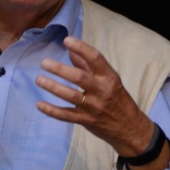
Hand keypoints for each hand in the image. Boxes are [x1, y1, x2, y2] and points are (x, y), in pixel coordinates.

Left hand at [36, 36, 162, 169]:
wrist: (130, 128)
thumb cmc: (117, 99)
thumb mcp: (109, 80)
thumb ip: (88, 65)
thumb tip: (71, 50)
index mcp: (109, 77)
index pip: (95, 58)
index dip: (81, 48)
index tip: (67, 40)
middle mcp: (102, 91)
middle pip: (79, 77)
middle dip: (60, 69)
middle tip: (44, 63)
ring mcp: (94, 107)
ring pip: (70, 96)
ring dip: (53, 87)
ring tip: (39, 80)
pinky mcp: (86, 120)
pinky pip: (66, 115)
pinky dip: (52, 110)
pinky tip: (39, 104)